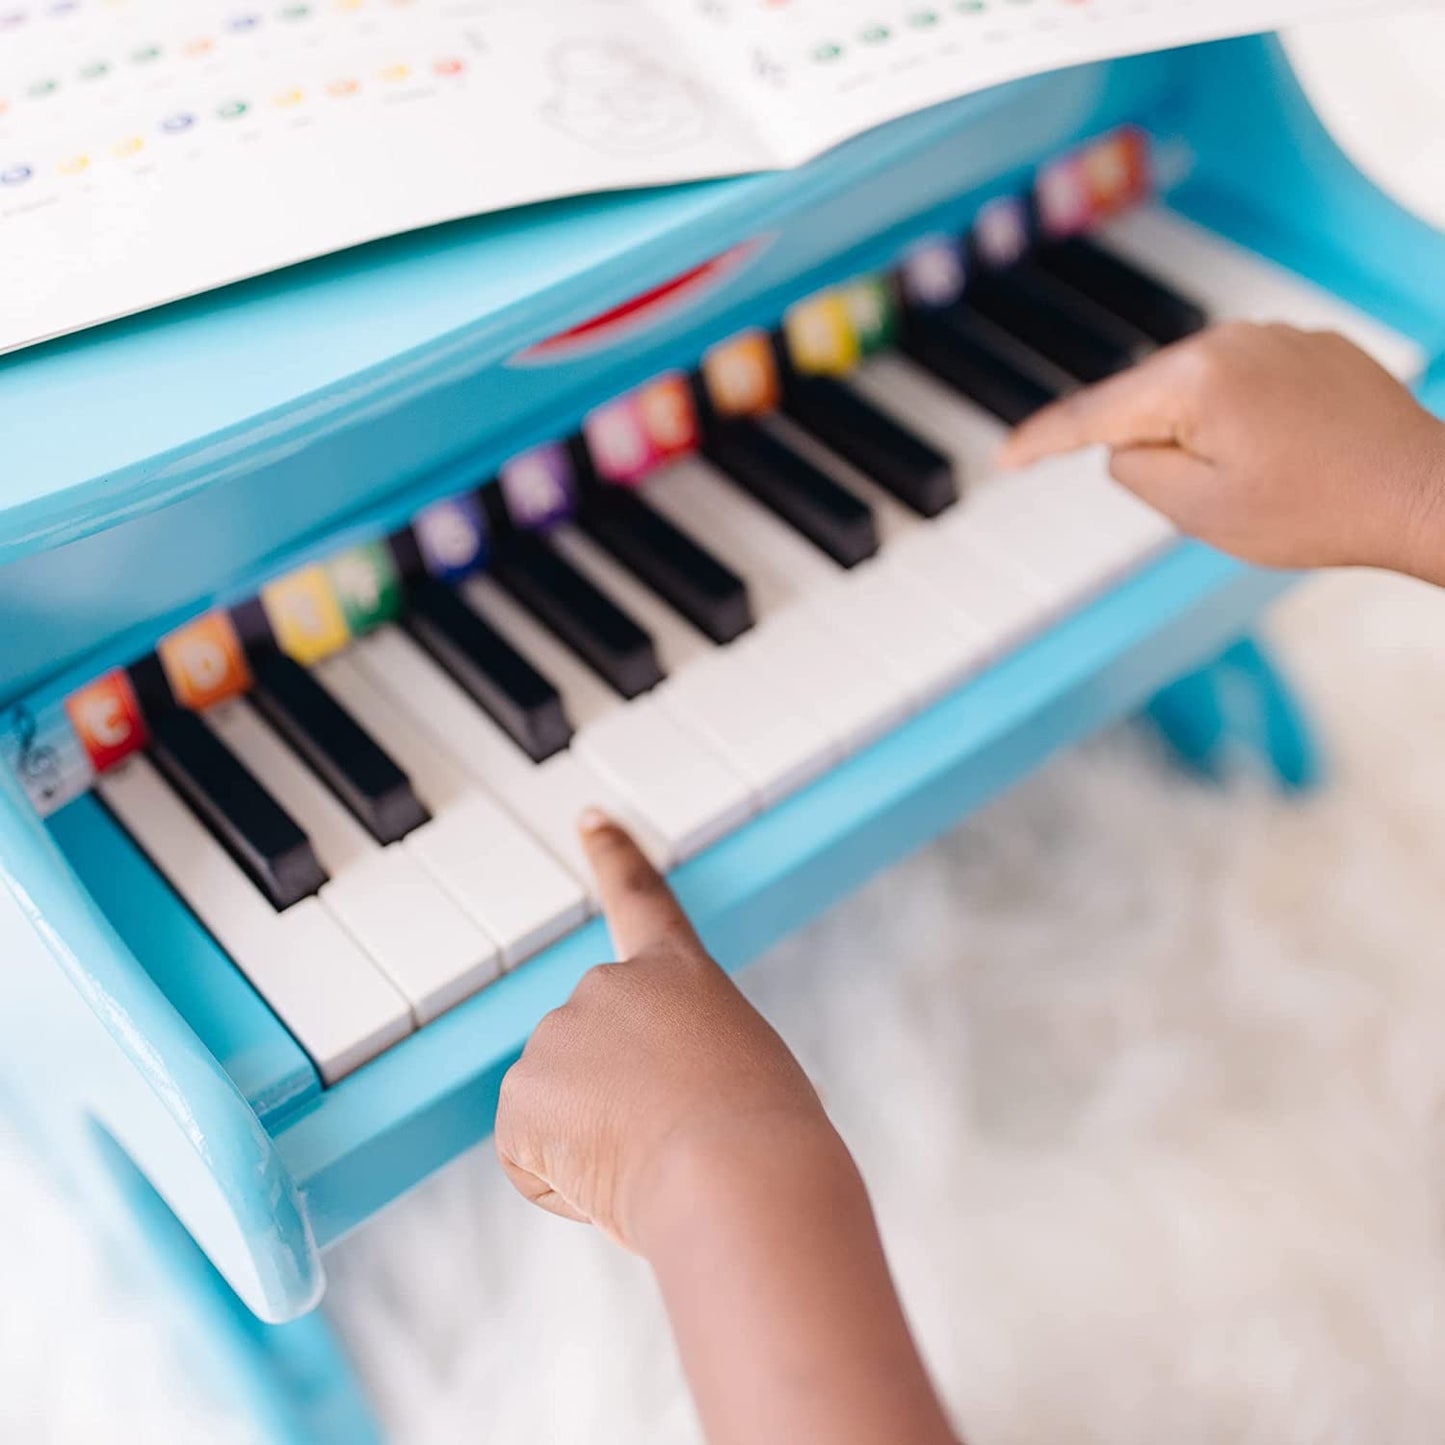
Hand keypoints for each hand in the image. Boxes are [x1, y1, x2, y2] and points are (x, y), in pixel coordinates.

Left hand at [495, 809, 831, 1252]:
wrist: (738, 1176)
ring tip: (651, 1159)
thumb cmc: (768, 1144)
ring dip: (591, 1146)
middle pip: (590, 1053)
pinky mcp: (522, 1091)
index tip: (589, 819)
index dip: (615, 858)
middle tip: (668, 1138)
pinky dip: (561, 1182)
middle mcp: (610, 987)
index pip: (642, 901)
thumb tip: (651, 1120)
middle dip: (611, 1103)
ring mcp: (559, 1033)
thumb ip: (692, 1065)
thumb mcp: (747, 1077)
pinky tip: (609, 1178)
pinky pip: (531, 1156)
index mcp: (680, 974)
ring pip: (559, 1109)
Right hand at [999, 322, 1444, 582]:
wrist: (1423, 493)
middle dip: (1151, 447)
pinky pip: (1241, 381)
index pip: (1093, 413)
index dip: (1042, 440)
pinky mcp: (1309, 346)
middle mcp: (1231, 340)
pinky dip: (1238, 418)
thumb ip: (1137, 474)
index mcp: (1194, 381)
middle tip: (1205, 500)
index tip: (1006, 458)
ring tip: (1258, 482)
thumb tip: (1122, 448)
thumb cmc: (1321, 510)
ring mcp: (1274, 336)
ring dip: (1198, 435)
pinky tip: (1280, 457)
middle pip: (1144, 398)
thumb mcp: (1201, 513)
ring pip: (1192, 390)